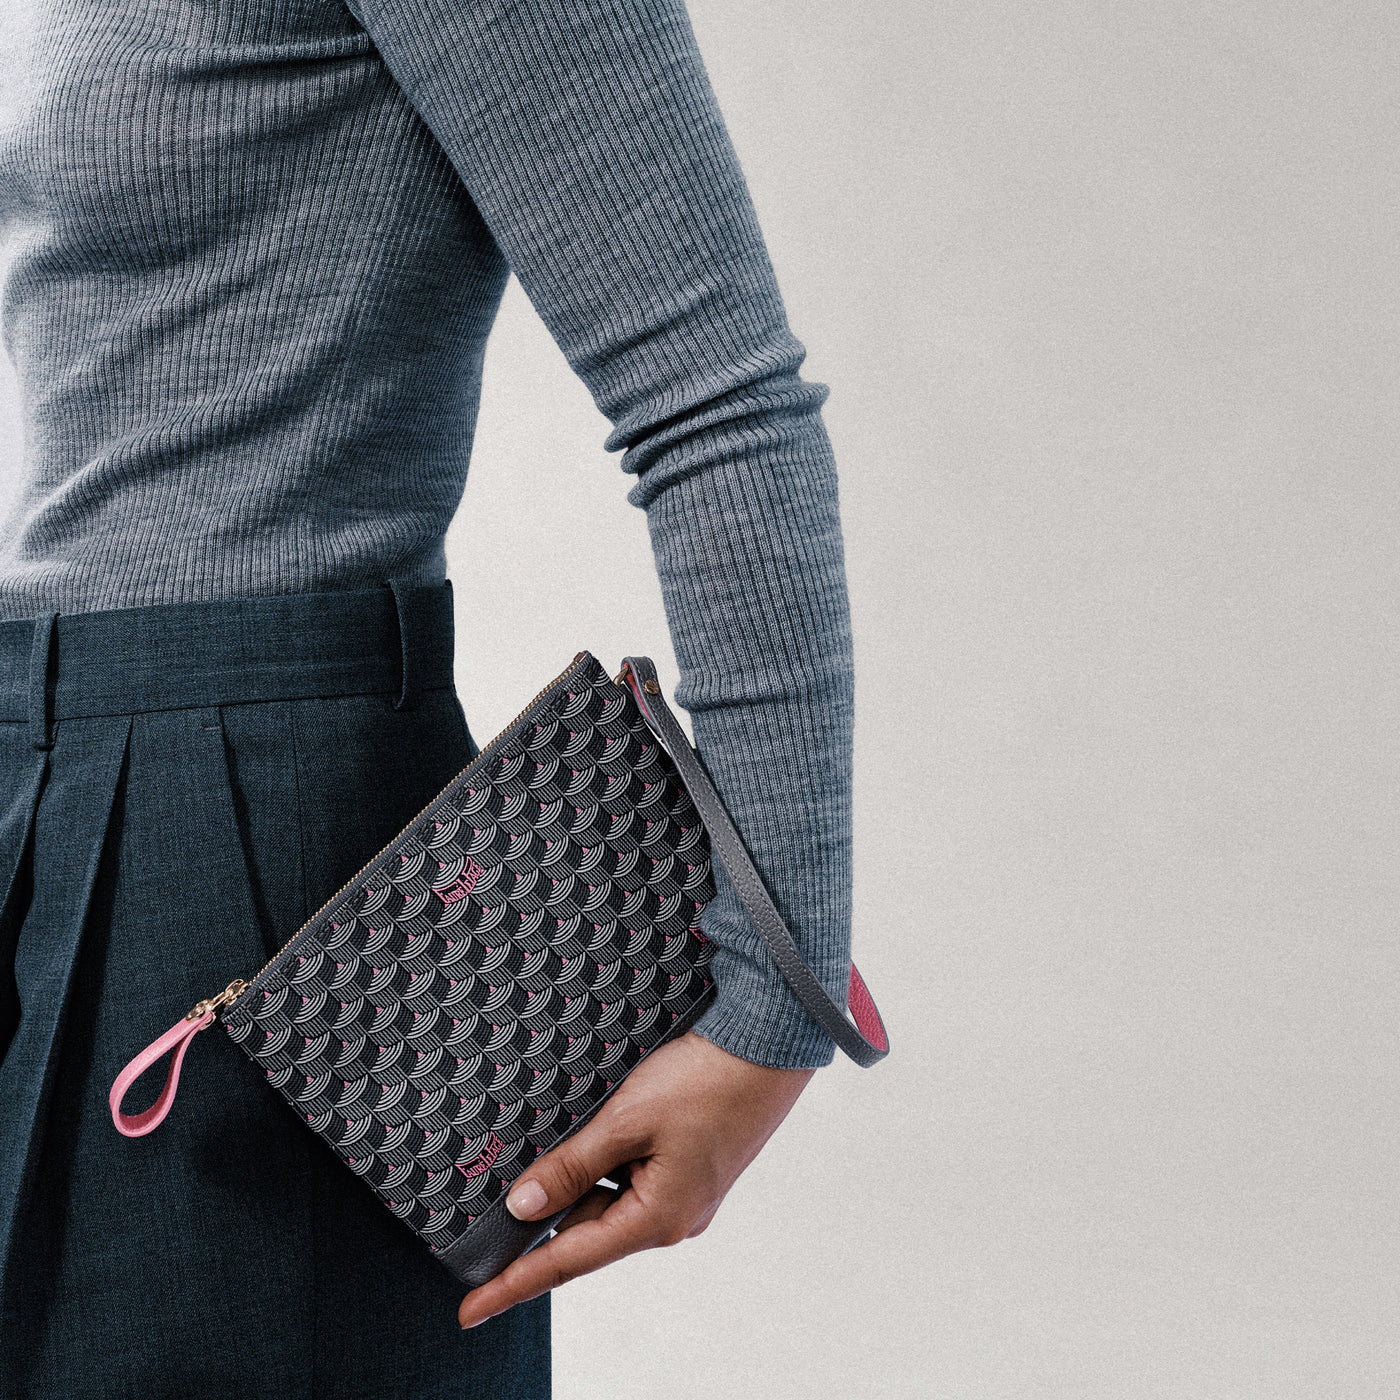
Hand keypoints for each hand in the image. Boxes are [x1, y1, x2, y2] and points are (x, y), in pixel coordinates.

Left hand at [456, 1029, 814, 1327]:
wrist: (765, 1044)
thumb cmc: (703, 1081)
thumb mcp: (626, 1121)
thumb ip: (571, 1167)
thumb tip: (522, 1208)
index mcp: (656, 1218)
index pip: (567, 1261)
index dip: (514, 1284)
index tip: (470, 1311)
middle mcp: (672, 1217)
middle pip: (586, 1226)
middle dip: (547, 1208)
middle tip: (503, 1189)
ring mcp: (684, 1193)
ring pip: (607, 1198)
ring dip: (580, 1177)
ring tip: (572, 1132)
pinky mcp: (690, 1168)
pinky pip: (630, 1178)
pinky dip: (604, 1162)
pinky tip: (596, 1130)